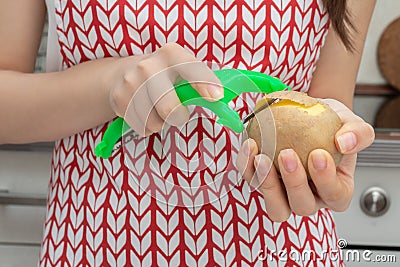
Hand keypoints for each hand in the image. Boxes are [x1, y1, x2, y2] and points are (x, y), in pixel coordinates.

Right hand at [108, 43, 222, 135]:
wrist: (121, 73)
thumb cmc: (162, 75)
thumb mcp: (180, 70)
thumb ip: (200, 81)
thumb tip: (220, 99)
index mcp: (171, 54)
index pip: (191, 68)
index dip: (205, 83)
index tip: (216, 97)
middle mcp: (149, 66)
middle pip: (169, 107)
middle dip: (178, 116)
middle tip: (179, 115)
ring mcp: (131, 82)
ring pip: (155, 122)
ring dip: (161, 122)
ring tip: (157, 109)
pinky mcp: (119, 99)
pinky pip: (141, 126)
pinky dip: (147, 125)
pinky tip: (144, 111)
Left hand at [236, 98, 374, 221]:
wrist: (307, 116)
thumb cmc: (330, 125)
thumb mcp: (351, 122)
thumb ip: (358, 133)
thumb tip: (345, 143)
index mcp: (336, 189)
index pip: (335, 195)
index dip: (326, 179)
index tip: (318, 154)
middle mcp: (310, 197)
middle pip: (302, 206)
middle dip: (294, 183)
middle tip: (287, 154)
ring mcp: (284, 194)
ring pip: (275, 206)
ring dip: (267, 184)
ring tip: (262, 157)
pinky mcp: (262, 183)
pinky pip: (252, 182)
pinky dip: (247, 167)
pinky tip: (250, 146)